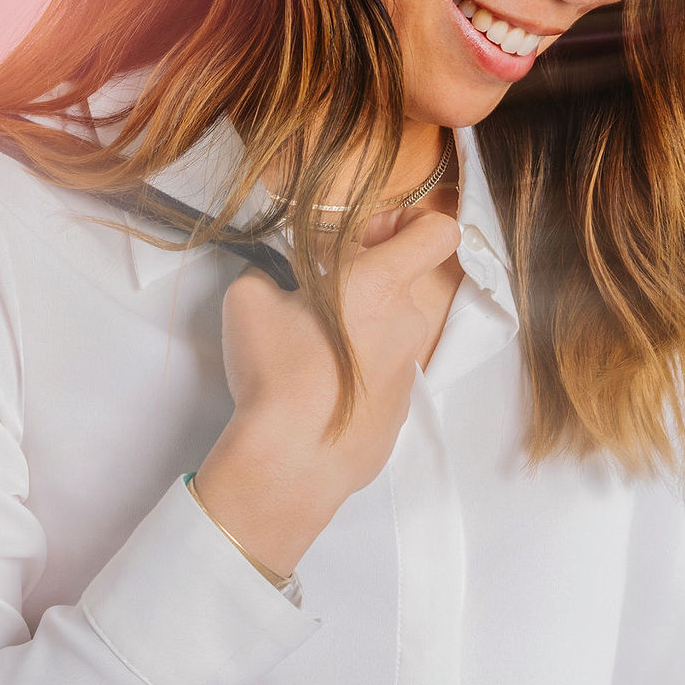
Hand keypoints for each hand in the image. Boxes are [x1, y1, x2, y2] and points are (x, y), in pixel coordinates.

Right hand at [192, 204, 462, 577]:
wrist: (293, 462)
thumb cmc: (277, 371)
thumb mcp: (248, 300)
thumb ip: (268, 272)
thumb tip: (277, 277)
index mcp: (382, 284)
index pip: (437, 230)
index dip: (406, 222)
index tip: (364, 238)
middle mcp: (407, 324)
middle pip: (402, 281)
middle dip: (364, 278)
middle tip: (317, 293)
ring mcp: (407, 373)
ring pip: (388, 331)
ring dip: (357, 327)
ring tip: (309, 349)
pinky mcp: (398, 414)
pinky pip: (380, 375)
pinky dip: (355, 373)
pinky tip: (316, 393)